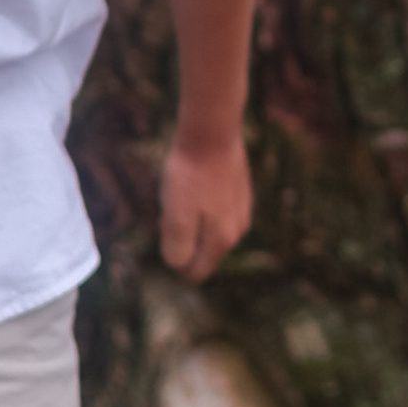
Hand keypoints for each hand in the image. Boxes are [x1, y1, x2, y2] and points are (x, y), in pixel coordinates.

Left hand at [160, 131, 251, 281]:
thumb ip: (177, 248)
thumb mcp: (175, 216)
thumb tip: (179, 265)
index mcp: (221, 241)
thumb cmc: (189, 175)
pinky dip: (203, 208)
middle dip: (184, 241)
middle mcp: (238, 232)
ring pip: (210, 233)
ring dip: (193, 224)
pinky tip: (195, 187)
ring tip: (183, 196)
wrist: (211, 134)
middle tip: (171, 212)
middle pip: (204, 253)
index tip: (165, 233)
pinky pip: (218, 214)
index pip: (196, 272)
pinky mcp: (241, 195)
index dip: (175, 261)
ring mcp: (242, 212)